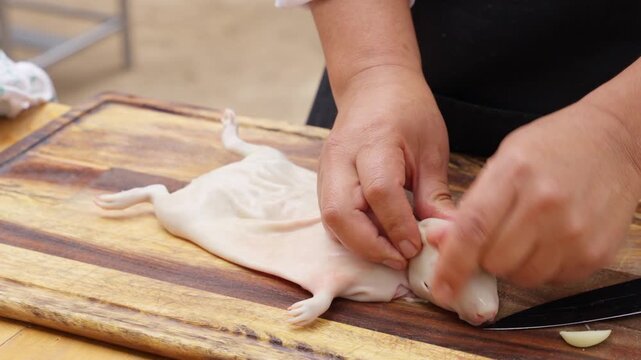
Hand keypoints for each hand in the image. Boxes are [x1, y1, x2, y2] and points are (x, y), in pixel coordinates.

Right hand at [318, 65, 454, 269]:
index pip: (379, 192)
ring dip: (358, 244)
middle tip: (400, 260)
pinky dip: (351, 235)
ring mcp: (326, 169)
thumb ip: (435, 194)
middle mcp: (341, 157)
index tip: (418, 247)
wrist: (373, 85)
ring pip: (330, 219)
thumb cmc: (407, 110)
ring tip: (391, 254)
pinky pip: (331, 216)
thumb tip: (447, 236)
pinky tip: (377, 240)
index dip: (398, 226)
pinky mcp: (323, 179)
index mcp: (374, 142)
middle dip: (369, 245)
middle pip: (340, 212)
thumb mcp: (431, 148)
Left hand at [430, 100, 640, 302]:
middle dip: (484, 257)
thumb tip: (437, 240)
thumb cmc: (551, 147)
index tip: (440, 288)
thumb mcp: (503, 160)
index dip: (451, 264)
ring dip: (514, 264)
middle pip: (495, 260)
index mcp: (514, 174)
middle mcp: (545, 204)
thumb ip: (471, 204)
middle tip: (495, 236)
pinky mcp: (596, 252)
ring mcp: (574, 231)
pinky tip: (551, 237)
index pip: (473, 229)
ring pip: (521, 276)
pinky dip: (542, 266)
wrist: (612, 141)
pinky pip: (552, 279)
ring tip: (527, 232)